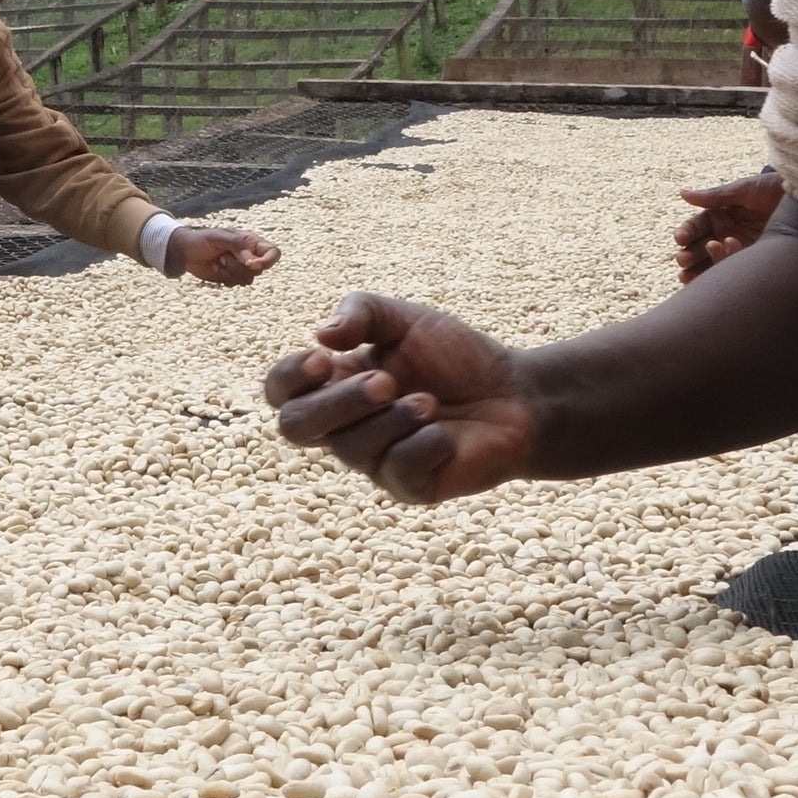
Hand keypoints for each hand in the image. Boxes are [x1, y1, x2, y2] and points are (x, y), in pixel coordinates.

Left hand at [166, 225, 278, 285]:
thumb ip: (237, 246)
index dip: (268, 261)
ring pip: (248, 280)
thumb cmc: (202, 239)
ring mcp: (242, 268)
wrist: (186, 252)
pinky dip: (225, 279)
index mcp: (251, 242)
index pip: (273, 253)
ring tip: (218, 261)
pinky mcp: (232, 278)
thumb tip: (252, 262)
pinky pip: (236, 284)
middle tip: (222, 257)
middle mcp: (250, 255)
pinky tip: (216, 269)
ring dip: (230, 273)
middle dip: (238, 267)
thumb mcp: (219, 237)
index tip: (252, 265)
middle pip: (259, 270)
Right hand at [263, 291, 541, 503]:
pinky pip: (397, 470)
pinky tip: (445, 432)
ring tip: (429, 401)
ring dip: (392, 418)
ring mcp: (374, 461)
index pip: (281, 391)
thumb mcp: (406, 319)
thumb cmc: (454, 357)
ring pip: (351, 449)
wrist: (516, 394)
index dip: (288, 378)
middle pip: (297, 428)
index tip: (322, 357)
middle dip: (337, 403)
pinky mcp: (409, 485)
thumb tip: (321, 334)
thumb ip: (362, 312)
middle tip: (385, 380)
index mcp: (334, 385)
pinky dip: (423, 443)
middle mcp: (344, 427)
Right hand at [676, 172, 785, 282]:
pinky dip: (720, 275)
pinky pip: (732, 270)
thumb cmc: (771, 188)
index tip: (680, 238)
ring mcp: (737, 249)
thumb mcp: (743, 190)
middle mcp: (725, 234)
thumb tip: (682, 193)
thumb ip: (714, 196)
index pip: (696, 226)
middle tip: (682, 260)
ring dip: (697, 270)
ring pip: (711, 263)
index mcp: (719, 215)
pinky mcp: (751, 261)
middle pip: (700, 247)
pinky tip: (713, 279)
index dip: (686, 232)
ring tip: (685, 277)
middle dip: (689, 254)